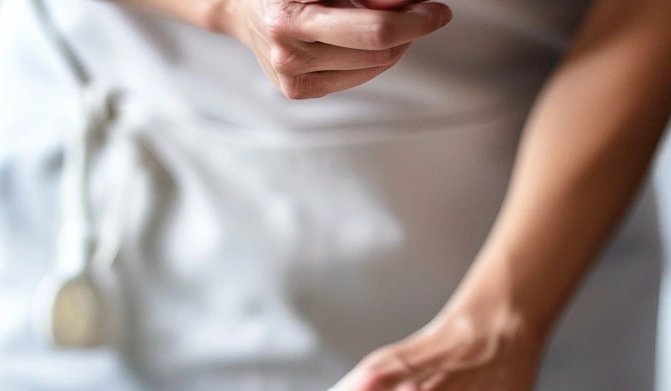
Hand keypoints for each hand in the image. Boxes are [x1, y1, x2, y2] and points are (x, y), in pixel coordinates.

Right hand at [216, 0, 451, 100]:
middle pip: (377, 52)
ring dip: (394, 44)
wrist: (241, 6)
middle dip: (409, 30)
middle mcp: (288, 54)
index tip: (440, 12)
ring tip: (392, 20)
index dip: (414, 20)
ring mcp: (292, 79)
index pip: (372, 31)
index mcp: (290, 19)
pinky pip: (355, 77)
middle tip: (425, 11)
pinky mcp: (298, 92)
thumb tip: (405, 6)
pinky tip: (364, 40)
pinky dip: (371, 58)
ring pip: (371, 68)